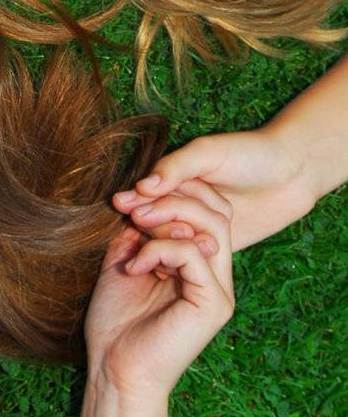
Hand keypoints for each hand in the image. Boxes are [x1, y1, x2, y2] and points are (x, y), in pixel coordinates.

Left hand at [84, 187, 233, 407]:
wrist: (114, 372)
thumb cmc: (115, 325)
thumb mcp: (123, 262)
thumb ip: (138, 232)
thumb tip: (141, 197)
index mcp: (198, 266)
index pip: (206, 209)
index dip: (173, 190)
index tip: (129, 195)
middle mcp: (216, 276)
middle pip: (216, 211)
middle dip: (172, 196)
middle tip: (130, 204)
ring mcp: (219, 291)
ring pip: (212, 225)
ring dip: (166, 215)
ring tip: (134, 226)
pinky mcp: (214, 304)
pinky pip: (194, 254)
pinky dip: (159, 248)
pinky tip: (134, 266)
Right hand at [114, 126, 315, 249]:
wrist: (293, 172)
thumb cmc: (250, 154)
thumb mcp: (210, 152)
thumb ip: (176, 167)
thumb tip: (143, 186)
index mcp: (176, 175)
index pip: (148, 192)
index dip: (136, 200)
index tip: (123, 207)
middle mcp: (183, 199)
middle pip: (155, 216)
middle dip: (150, 223)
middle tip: (151, 228)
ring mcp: (198, 223)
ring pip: (171, 237)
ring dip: (165, 243)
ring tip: (171, 245)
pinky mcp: (215, 244)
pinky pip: (193, 255)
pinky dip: (183, 260)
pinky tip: (177, 264)